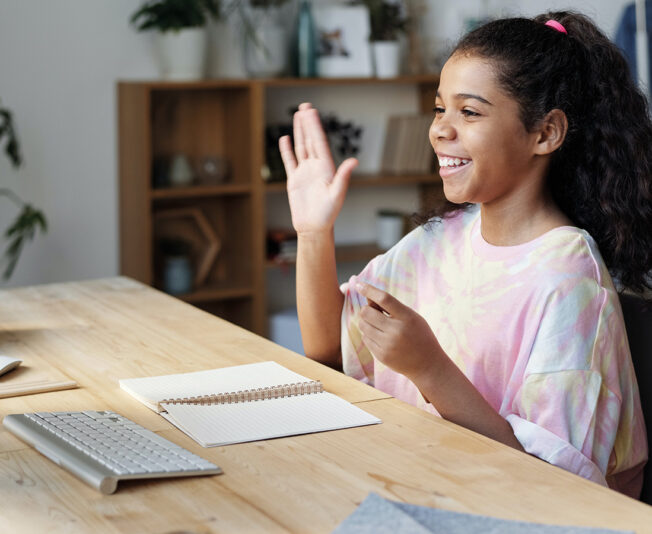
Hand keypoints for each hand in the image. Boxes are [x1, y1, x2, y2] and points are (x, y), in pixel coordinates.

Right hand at [279, 103, 357, 234]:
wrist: (314, 227)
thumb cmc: (328, 214)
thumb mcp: (337, 194)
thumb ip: (343, 176)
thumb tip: (354, 160)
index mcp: (326, 168)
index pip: (320, 142)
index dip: (315, 126)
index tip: (312, 112)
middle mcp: (316, 167)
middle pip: (310, 140)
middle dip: (308, 123)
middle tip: (305, 106)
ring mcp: (305, 172)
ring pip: (301, 147)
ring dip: (299, 131)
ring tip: (298, 116)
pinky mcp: (294, 180)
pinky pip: (290, 161)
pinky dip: (287, 150)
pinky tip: (286, 138)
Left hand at [356, 282, 444, 380]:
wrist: (427, 364)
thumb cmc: (419, 335)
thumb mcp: (411, 317)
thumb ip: (391, 307)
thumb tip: (367, 298)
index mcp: (407, 317)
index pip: (384, 299)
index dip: (369, 290)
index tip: (358, 284)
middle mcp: (397, 331)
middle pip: (366, 312)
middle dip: (367, 310)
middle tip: (376, 313)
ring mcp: (388, 345)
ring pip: (362, 325)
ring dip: (367, 323)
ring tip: (380, 326)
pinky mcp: (381, 356)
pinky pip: (365, 339)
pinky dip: (370, 335)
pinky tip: (382, 338)